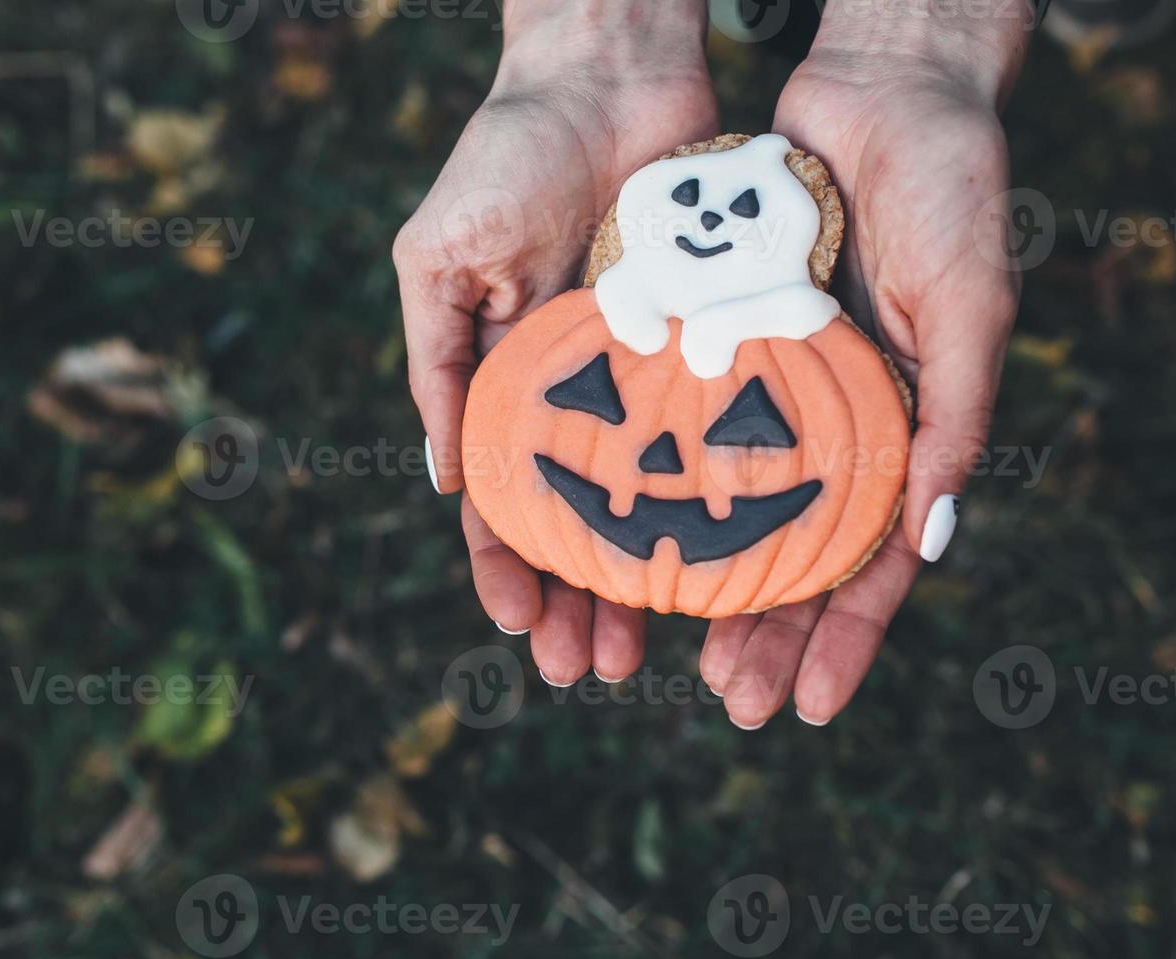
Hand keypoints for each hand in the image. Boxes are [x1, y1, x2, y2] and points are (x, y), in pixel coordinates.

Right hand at [393, 0, 716, 681]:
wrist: (611, 74)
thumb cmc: (510, 156)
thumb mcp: (443, 259)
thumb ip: (441, 364)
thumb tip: (448, 475)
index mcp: (511, 381)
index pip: (505, 499)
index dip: (506, 566)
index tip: (517, 627)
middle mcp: (584, 393)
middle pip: (583, 521)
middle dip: (579, 597)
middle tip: (590, 668)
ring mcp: (652, 376)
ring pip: (655, 500)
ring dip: (650, 576)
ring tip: (658, 646)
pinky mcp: (715, 344)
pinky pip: (721, 434)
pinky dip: (720, 499)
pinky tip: (733, 558)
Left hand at [700, 5, 1030, 728]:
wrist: (881, 86)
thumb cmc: (949, 190)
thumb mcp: (972, 307)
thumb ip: (956, 419)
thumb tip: (933, 543)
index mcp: (900, 432)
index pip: (872, 561)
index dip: (843, 639)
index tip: (805, 706)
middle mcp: (829, 423)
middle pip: (790, 552)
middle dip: (762, 631)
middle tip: (724, 700)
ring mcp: (769, 387)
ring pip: (722, 506)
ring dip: (695, 578)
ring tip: (653, 647)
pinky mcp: (714, 340)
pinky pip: (674, 423)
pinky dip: (649, 479)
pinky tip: (614, 534)